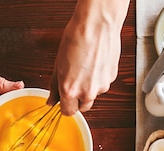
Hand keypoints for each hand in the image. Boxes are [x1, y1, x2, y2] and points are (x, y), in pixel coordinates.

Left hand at [48, 0, 127, 115]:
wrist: (97, 26)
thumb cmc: (77, 38)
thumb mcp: (58, 64)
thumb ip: (55, 85)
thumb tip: (52, 98)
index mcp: (70, 90)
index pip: (68, 112)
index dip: (66, 107)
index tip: (64, 102)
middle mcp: (87, 92)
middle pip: (83, 107)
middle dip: (78, 99)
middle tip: (74, 84)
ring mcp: (101, 87)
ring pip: (94, 95)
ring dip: (89, 88)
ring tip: (85, 69)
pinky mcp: (111, 79)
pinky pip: (103, 85)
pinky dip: (98, 78)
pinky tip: (94, 64)